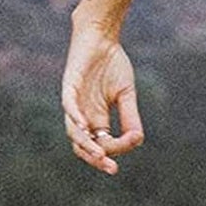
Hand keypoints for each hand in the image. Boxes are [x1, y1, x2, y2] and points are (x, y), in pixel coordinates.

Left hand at [61, 19, 143, 174]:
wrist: (102, 37)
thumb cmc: (112, 64)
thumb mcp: (126, 94)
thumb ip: (130, 117)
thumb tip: (137, 141)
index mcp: (95, 118)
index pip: (102, 143)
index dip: (116, 148)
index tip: (133, 143)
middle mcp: (82, 114)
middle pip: (82, 145)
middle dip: (96, 158)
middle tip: (111, 167)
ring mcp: (74, 102)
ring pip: (74, 131)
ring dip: (86, 144)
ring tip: (99, 153)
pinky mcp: (69, 86)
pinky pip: (68, 106)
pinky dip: (75, 117)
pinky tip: (85, 127)